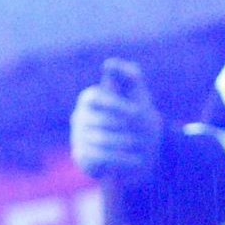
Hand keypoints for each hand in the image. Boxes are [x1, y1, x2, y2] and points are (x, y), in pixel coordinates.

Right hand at [70, 58, 161, 185]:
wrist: (136, 147)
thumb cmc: (136, 114)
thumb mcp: (137, 94)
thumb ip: (128, 75)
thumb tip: (108, 64)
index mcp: (89, 98)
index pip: (96, 98)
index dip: (116, 104)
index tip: (138, 112)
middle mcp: (79, 117)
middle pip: (101, 121)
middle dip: (126, 128)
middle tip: (146, 135)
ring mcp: (78, 137)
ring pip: (101, 140)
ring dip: (125, 144)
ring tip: (144, 147)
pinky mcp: (81, 156)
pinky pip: (99, 158)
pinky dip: (121, 160)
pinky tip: (137, 161)